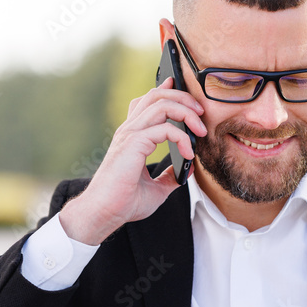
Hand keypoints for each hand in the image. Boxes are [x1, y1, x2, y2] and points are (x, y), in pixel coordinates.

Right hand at [58, 78, 206, 244]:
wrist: (105, 213)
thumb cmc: (124, 202)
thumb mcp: (156, 189)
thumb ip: (170, 176)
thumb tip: (187, 171)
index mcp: (132, 136)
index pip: (148, 102)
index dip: (167, 92)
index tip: (188, 97)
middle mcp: (130, 130)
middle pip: (156, 95)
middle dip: (183, 98)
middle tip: (201, 113)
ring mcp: (130, 134)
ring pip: (161, 104)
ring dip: (186, 112)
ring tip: (200, 131)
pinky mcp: (133, 144)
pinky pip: (165, 128)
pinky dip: (182, 138)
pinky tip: (189, 155)